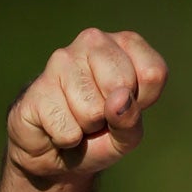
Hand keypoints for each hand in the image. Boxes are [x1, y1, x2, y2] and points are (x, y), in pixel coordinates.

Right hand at [7, 29, 167, 184]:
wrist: (56, 150)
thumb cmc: (99, 134)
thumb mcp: (127, 135)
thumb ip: (132, 120)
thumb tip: (119, 99)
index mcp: (123, 46)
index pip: (153, 72)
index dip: (143, 101)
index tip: (126, 105)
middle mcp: (93, 42)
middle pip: (122, 85)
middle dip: (113, 115)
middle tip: (99, 115)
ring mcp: (62, 59)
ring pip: (92, 110)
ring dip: (87, 127)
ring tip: (77, 119)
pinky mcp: (38, 86)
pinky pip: (67, 129)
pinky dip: (66, 138)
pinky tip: (58, 124)